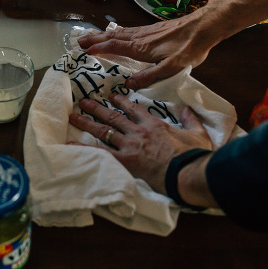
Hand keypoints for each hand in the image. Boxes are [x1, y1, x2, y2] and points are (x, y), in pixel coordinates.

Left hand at [69, 93, 212, 193]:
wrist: (187, 172)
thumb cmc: (193, 155)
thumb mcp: (197, 133)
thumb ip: (190, 119)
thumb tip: (187, 109)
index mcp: (154, 124)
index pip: (134, 109)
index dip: (122, 102)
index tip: (112, 97)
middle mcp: (137, 132)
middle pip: (113, 117)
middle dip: (97, 108)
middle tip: (84, 101)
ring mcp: (129, 146)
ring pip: (103, 130)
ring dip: (87, 123)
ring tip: (73, 116)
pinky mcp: (124, 161)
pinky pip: (100, 153)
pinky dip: (84, 148)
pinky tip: (70, 144)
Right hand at [77, 12, 219, 89]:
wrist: (204, 27)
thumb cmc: (189, 49)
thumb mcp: (171, 68)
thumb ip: (149, 76)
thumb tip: (127, 85)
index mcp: (141, 48)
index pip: (113, 47)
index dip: (97, 48)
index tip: (83, 51)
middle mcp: (139, 37)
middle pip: (111, 37)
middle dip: (94, 39)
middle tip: (77, 41)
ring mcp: (145, 32)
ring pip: (118, 32)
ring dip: (102, 35)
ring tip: (89, 36)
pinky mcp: (151, 30)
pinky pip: (127, 30)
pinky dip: (115, 32)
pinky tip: (115, 33)